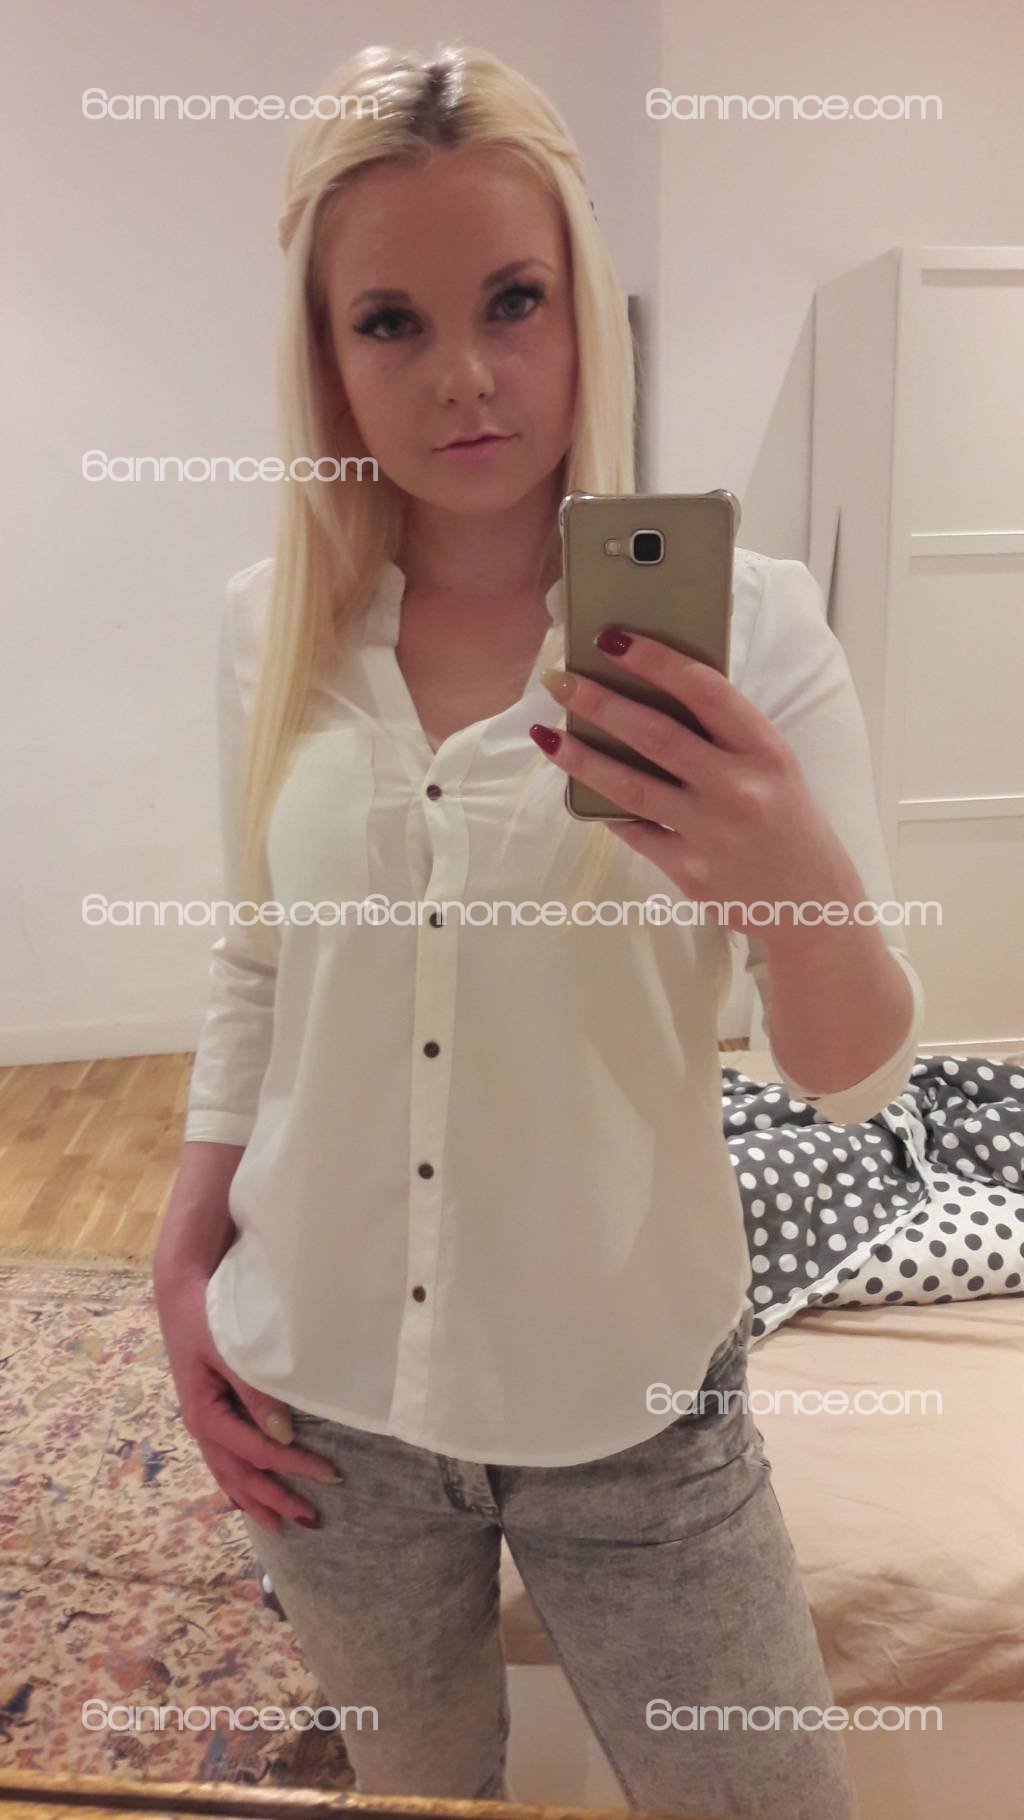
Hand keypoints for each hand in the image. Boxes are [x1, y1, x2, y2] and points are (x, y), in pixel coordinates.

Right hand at [155, 1270, 336, 1533]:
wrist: (180, 1293)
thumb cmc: (208, 1319)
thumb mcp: (231, 1351)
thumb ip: (256, 1393)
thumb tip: (282, 1436)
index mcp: (205, 1415)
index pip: (257, 1452)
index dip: (294, 1467)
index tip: (329, 1474)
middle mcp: (201, 1428)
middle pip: (240, 1475)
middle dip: (274, 1500)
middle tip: (311, 1520)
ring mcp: (202, 1424)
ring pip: (228, 1474)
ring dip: (255, 1500)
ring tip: (281, 1525)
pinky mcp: (207, 1415)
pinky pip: (223, 1460)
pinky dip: (237, 1484)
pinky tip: (247, 1500)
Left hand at [531, 626, 854, 936]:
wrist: (810, 907)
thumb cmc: (790, 827)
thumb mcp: (776, 769)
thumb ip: (727, 738)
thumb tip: (656, 697)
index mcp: (765, 752)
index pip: (704, 690)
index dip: (655, 660)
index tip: (613, 639)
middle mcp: (737, 788)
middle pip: (654, 735)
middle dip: (599, 702)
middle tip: (559, 680)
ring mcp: (709, 832)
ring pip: (629, 785)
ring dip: (582, 756)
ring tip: (548, 735)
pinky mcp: (688, 870)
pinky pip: (634, 830)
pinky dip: (606, 808)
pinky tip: (581, 788)